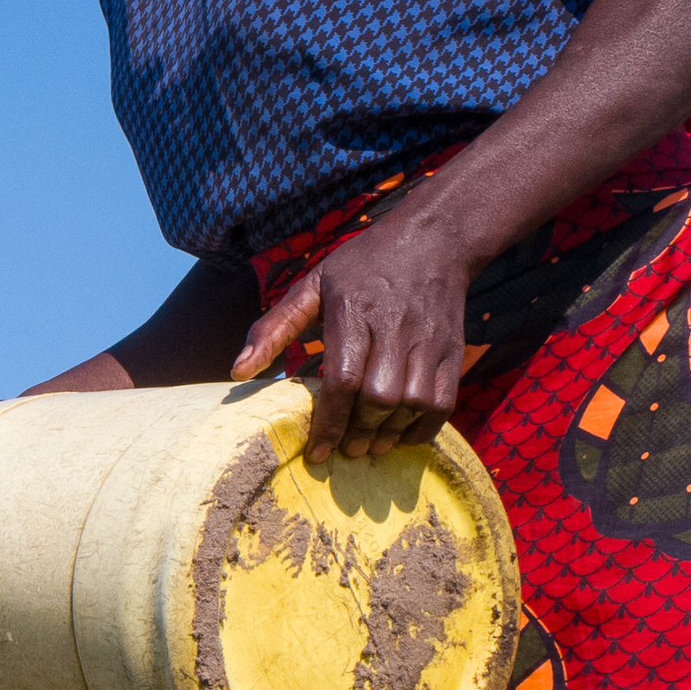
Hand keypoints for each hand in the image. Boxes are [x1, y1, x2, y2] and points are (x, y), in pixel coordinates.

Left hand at [234, 213, 468, 457]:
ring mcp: (428, 340)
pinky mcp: (452, 349)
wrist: (434, 238)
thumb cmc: (363, 264)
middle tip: (345, 450)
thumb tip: (237, 372)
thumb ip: (275, 328)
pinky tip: (403, 435)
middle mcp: (395, 327)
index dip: (329, 422)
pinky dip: (424, 427)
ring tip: (371, 445)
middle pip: (380, 397)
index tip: (317, 452)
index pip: (343, 380)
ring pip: (415, 403)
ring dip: (391, 434)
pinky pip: (444, 400)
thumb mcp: (313, 284)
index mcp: (353, 312)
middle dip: (360, 433)